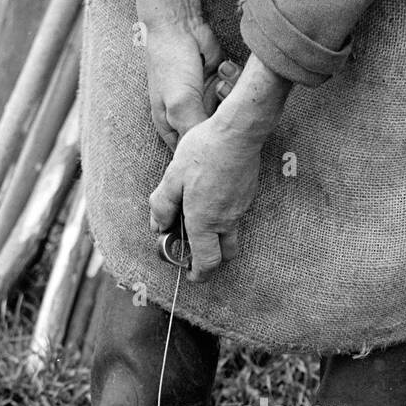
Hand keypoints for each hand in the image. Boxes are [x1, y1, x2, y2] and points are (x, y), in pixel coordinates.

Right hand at [134, 0, 224, 149]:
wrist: (178, 25)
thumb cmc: (171, 65)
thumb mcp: (180, 104)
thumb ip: (194, 130)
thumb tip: (209, 157)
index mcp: (173, 129)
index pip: (193, 156)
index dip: (209, 156)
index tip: (224, 148)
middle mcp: (190, 119)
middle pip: (215, 137)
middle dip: (223, 123)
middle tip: (224, 106)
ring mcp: (206, 103)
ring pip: (228, 117)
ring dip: (229, 99)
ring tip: (220, 82)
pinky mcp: (219, 86)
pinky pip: (234, 95)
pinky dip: (233, 83)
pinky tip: (224, 69)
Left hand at [149, 55, 292, 282]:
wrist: (238, 132)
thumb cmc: (203, 151)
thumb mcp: (172, 176)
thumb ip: (163, 205)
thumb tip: (158, 226)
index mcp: (204, 221)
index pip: (207, 262)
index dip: (198, 274)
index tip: (190, 273)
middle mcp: (225, 220)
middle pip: (224, 255)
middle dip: (210, 259)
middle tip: (194, 247)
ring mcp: (240, 208)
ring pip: (230, 234)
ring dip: (215, 235)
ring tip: (198, 213)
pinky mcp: (247, 195)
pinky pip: (235, 215)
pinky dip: (223, 216)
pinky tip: (211, 194)